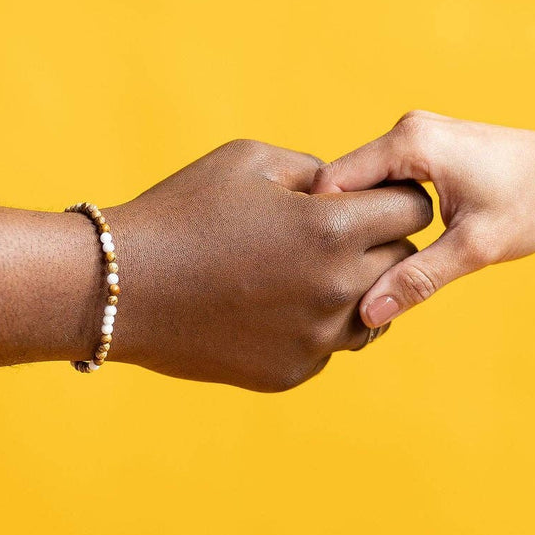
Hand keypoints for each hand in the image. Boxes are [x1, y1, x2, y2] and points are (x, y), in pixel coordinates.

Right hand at [105, 139, 431, 391]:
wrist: (121, 286)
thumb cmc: (184, 211)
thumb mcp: (253, 161)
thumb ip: (319, 170)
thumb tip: (354, 190)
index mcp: (333, 228)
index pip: (413, 209)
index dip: (396, 196)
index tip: (374, 197)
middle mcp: (336, 288)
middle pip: (401, 260)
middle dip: (379, 241)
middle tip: (337, 232)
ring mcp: (316, 339)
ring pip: (376, 311)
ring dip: (357, 288)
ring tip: (310, 268)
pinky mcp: (292, 372)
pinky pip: (330, 345)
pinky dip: (314, 324)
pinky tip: (273, 305)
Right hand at [312, 111, 534, 327]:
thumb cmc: (534, 202)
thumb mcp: (474, 248)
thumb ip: (417, 279)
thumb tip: (369, 313)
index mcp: (409, 142)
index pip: (333, 183)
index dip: (324, 227)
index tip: (322, 268)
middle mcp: (406, 129)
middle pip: (344, 184)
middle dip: (341, 228)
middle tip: (339, 276)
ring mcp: (416, 136)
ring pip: (364, 185)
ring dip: (361, 223)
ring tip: (362, 267)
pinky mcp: (428, 147)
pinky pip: (386, 181)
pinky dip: (382, 213)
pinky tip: (389, 247)